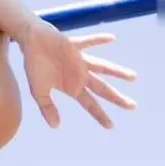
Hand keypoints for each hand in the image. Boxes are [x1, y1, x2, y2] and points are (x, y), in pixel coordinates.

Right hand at [17, 21, 136, 128]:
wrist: (31, 41)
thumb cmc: (35, 65)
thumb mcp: (38, 91)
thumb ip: (47, 108)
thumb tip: (55, 127)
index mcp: (73, 87)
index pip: (90, 104)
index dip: (100, 115)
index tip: (111, 126)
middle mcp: (80, 75)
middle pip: (102, 89)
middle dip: (116, 98)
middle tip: (133, 106)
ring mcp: (79, 60)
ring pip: (102, 67)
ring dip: (116, 72)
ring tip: (133, 77)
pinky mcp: (73, 46)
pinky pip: (88, 42)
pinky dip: (98, 40)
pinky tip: (112, 38)